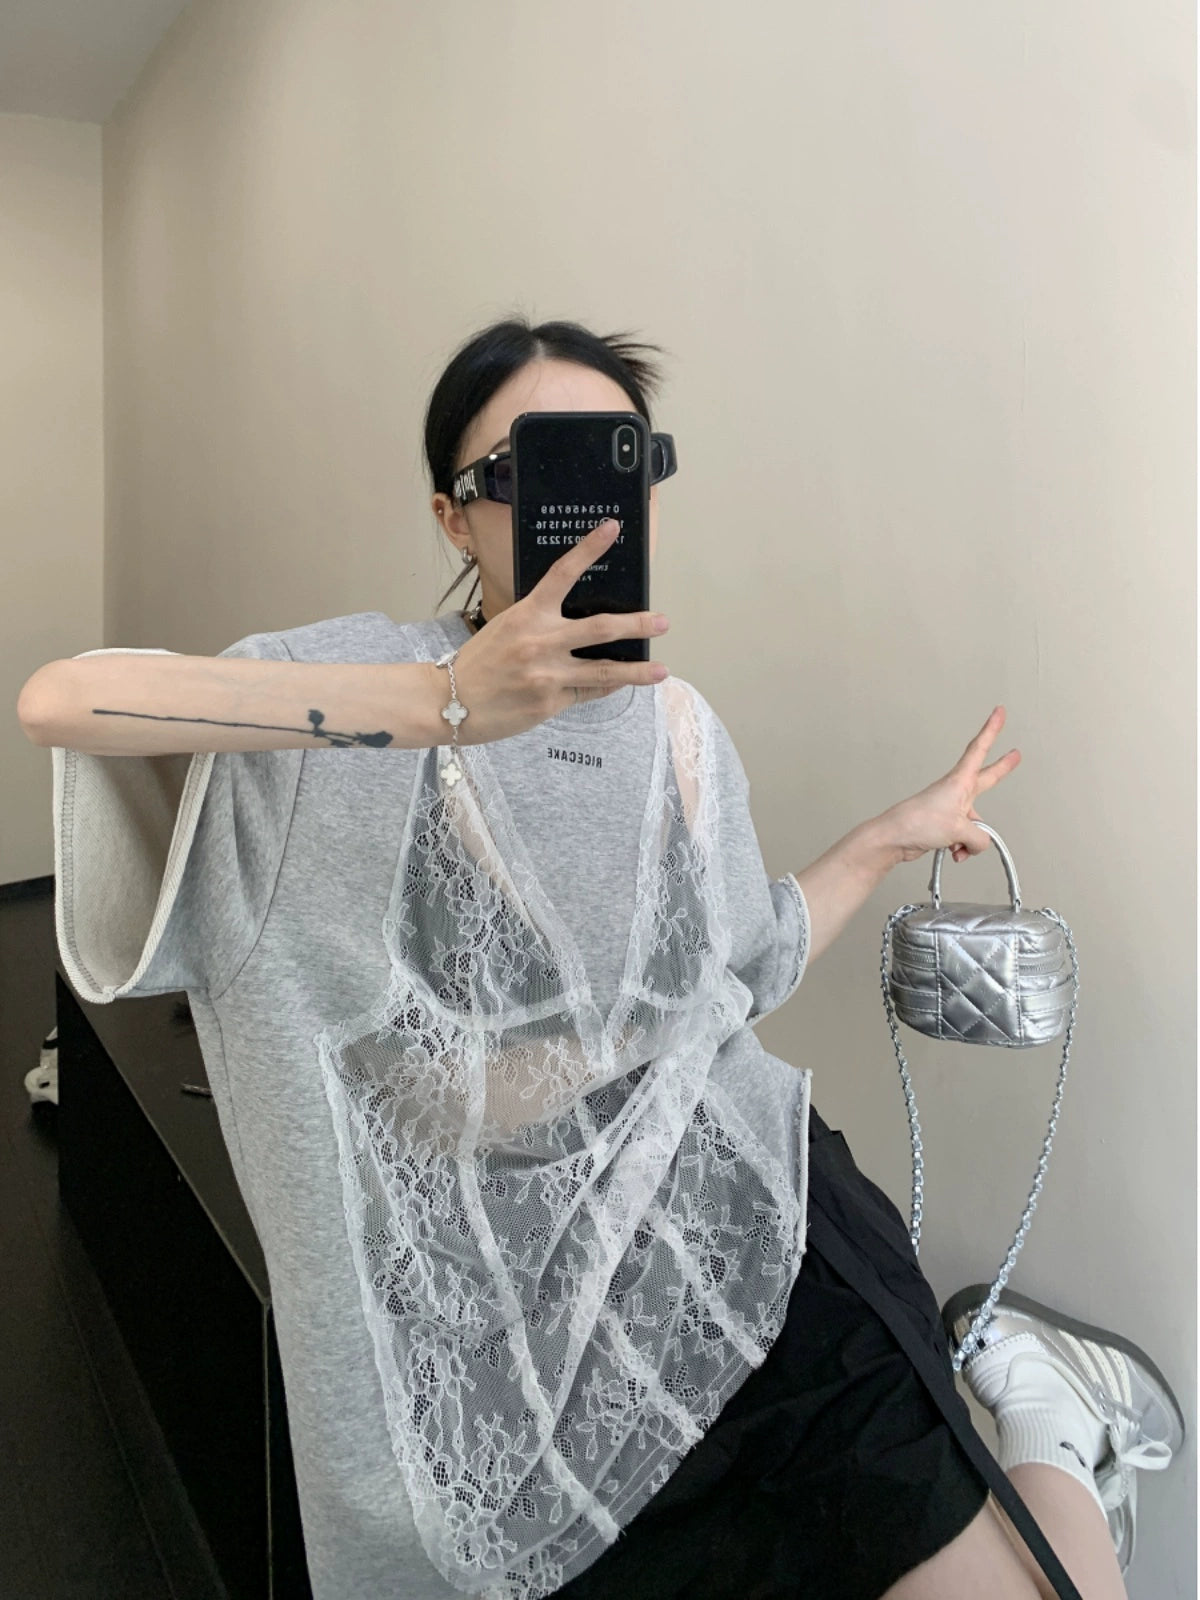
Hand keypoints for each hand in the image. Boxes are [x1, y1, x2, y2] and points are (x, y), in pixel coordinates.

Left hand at [878, 706, 1021, 865]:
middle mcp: (958, 792)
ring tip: (955, 843)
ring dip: (972, 839)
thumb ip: (980, 837)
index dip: (991, 730)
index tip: (999, 712)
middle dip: (1002, 768)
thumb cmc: (919, 822)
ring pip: (976, 823)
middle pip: (987, 779)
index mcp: (960, 782)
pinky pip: (965, 837)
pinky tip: (952, 852)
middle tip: (1015, 754)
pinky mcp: (945, 824)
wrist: (895, 838)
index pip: (979, 749)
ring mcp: (952, 808)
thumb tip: (979, 843)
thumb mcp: (960, 830)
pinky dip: (962, 847)